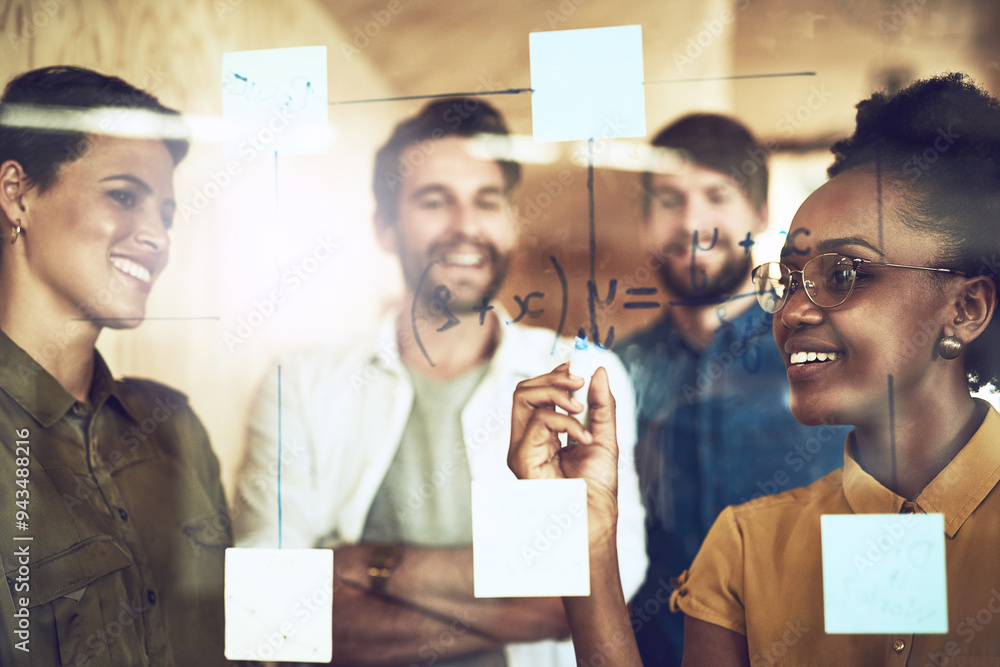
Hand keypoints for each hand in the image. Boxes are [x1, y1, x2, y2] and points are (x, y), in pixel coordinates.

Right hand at [508, 364, 618, 540]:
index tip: (578, 367)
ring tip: (580, 407)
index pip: (537, 394)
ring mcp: (521, 448)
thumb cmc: (596, 487)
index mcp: (542, 434)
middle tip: (579, 381)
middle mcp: (527, 439)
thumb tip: (597, 370)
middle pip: (525, 390)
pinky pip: (538, 421)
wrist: (594, 520)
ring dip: (555, 391)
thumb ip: (601, 405)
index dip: (555, 374)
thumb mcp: (604, 437)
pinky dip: (565, 422)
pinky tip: (584, 438)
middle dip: (553, 378)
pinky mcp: (521, 458)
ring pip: (523, 397)